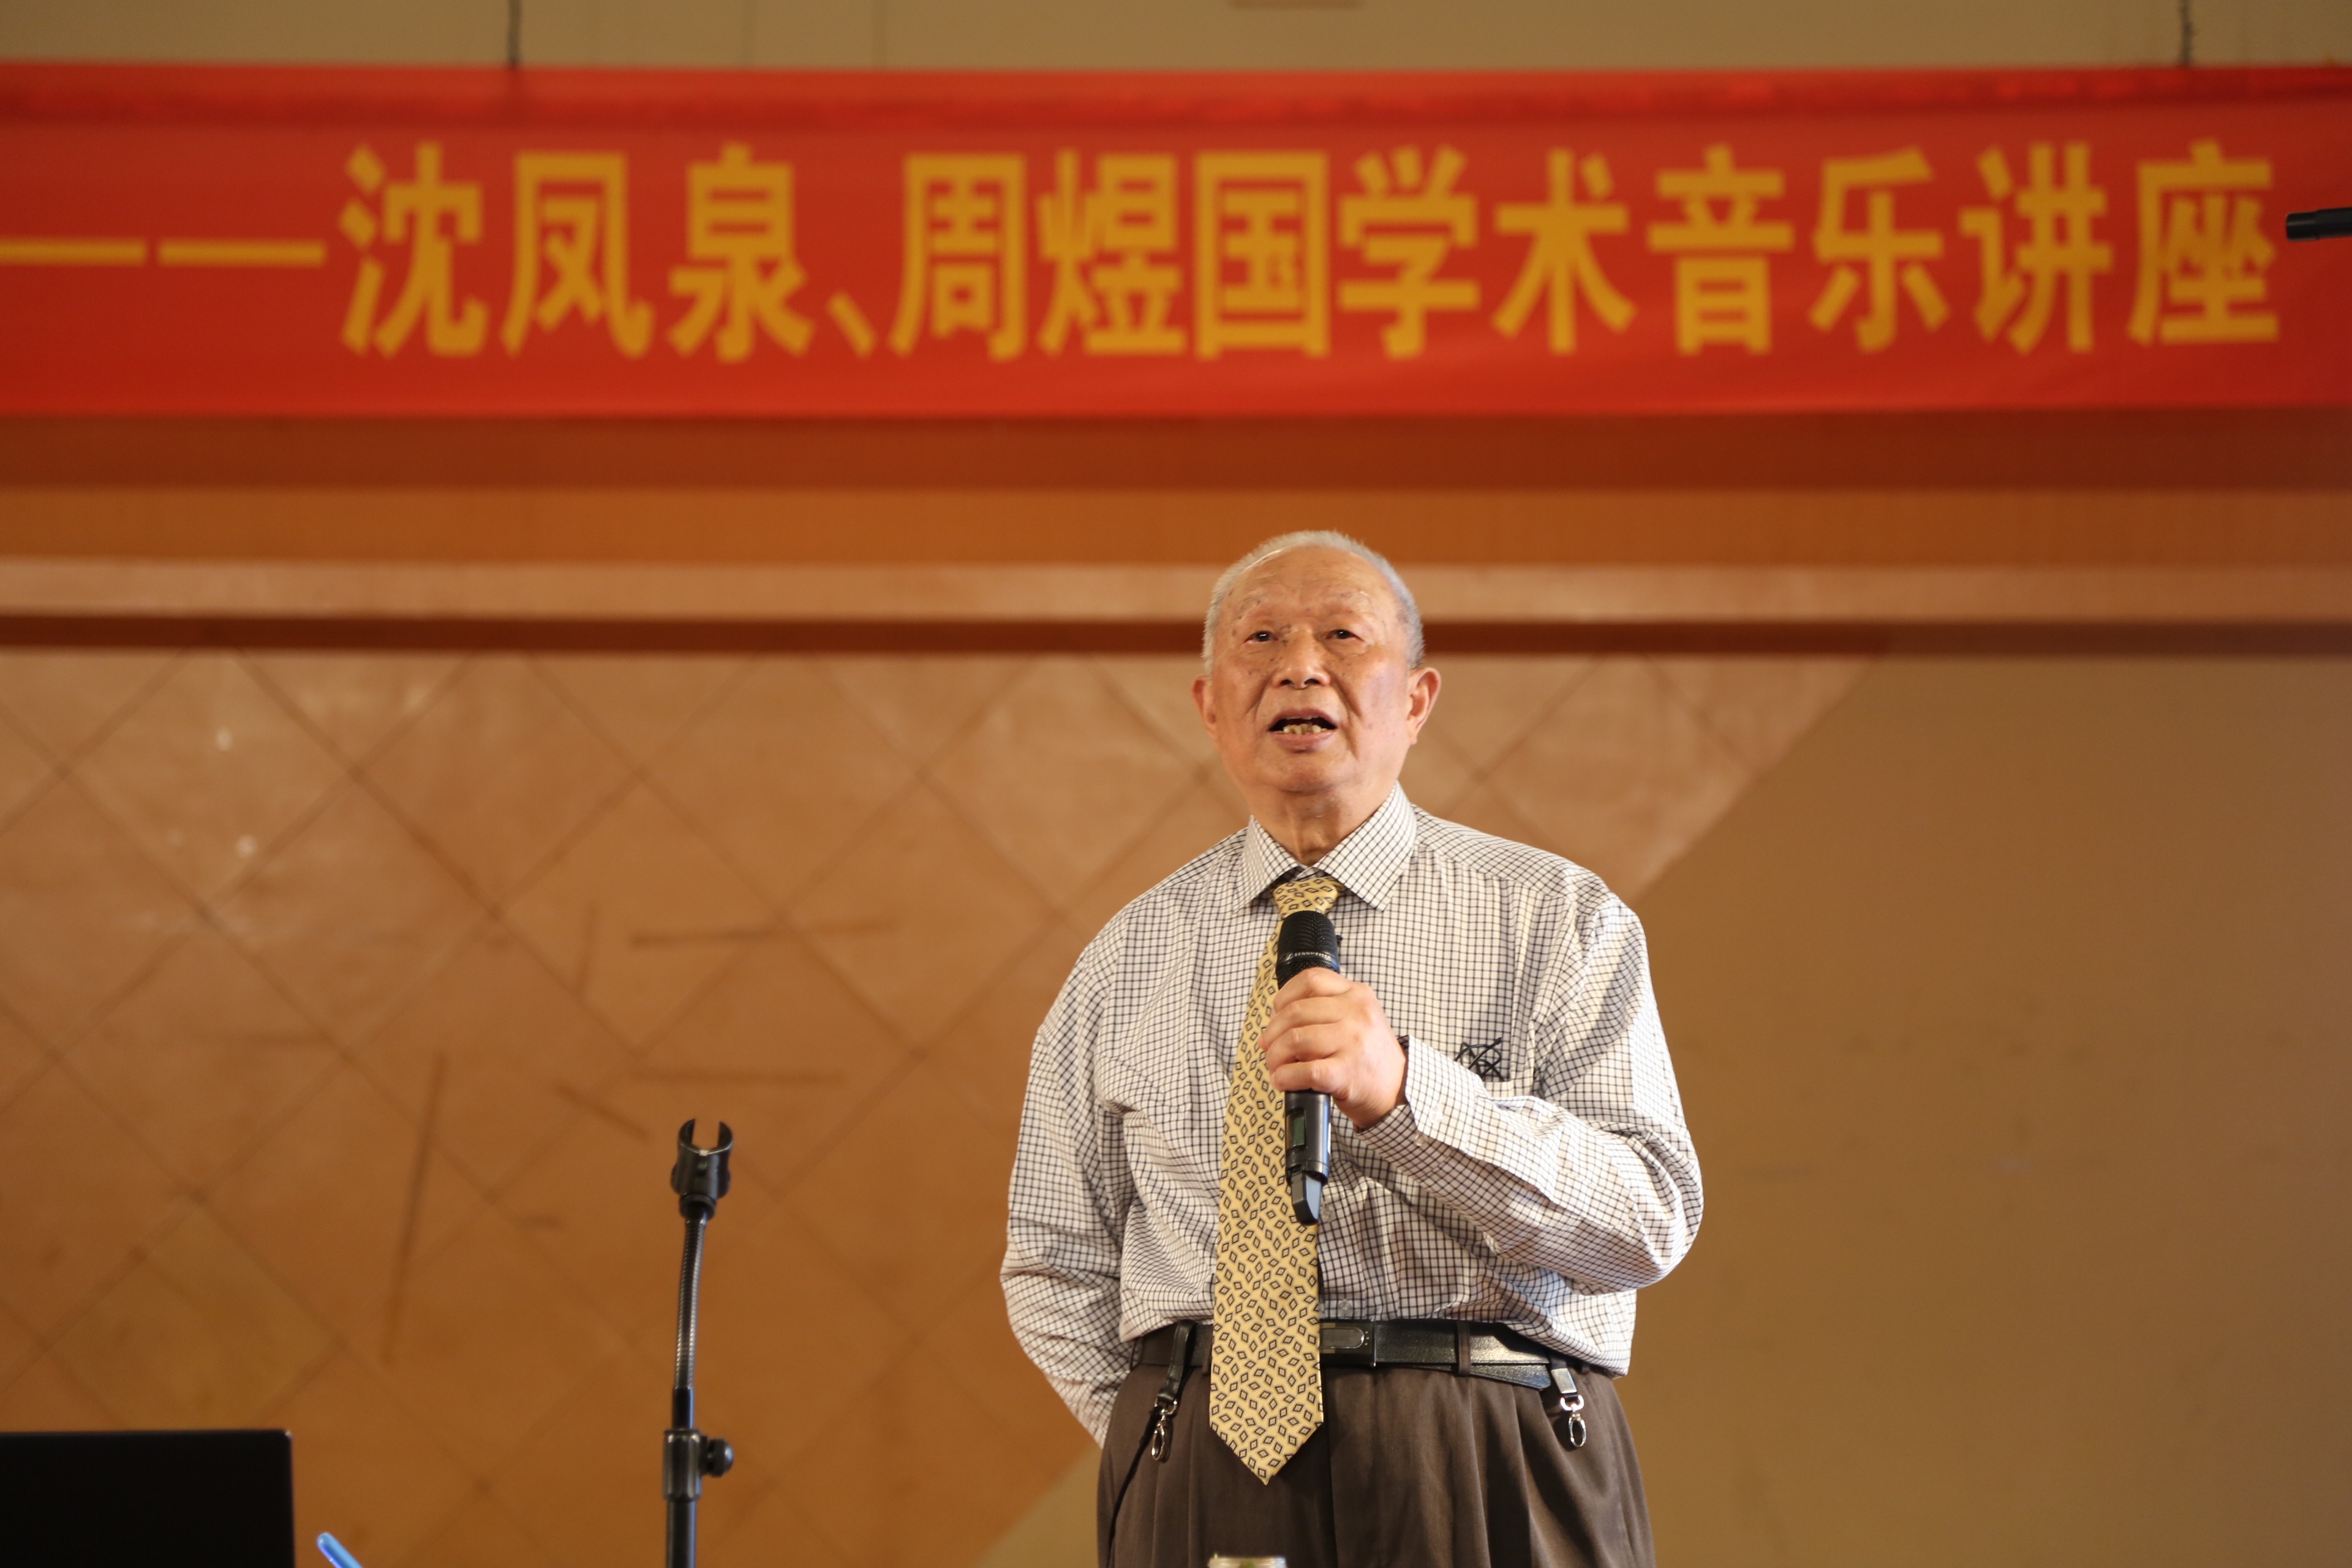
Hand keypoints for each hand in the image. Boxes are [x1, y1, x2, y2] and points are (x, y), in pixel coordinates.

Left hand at [1258, 967, 1406, 1128]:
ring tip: (1275, 1066)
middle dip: (1273, 1032)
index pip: (1311, 980)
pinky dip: (1285, 1077)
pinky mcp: (1346, 1072)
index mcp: (1357, 994)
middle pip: (1295, 1012)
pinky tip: (1283, 1080)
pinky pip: (1305, 1070)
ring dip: (1275, 1056)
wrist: (1396, 1088)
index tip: (1276, 1013)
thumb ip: (1327, 1007)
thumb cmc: (1368, 1054)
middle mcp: (1357, 1014)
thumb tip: (1278, 1018)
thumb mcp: (1358, 1016)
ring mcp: (1353, 1043)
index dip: (1284, 996)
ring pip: (1295, 1040)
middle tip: (1269, 1046)